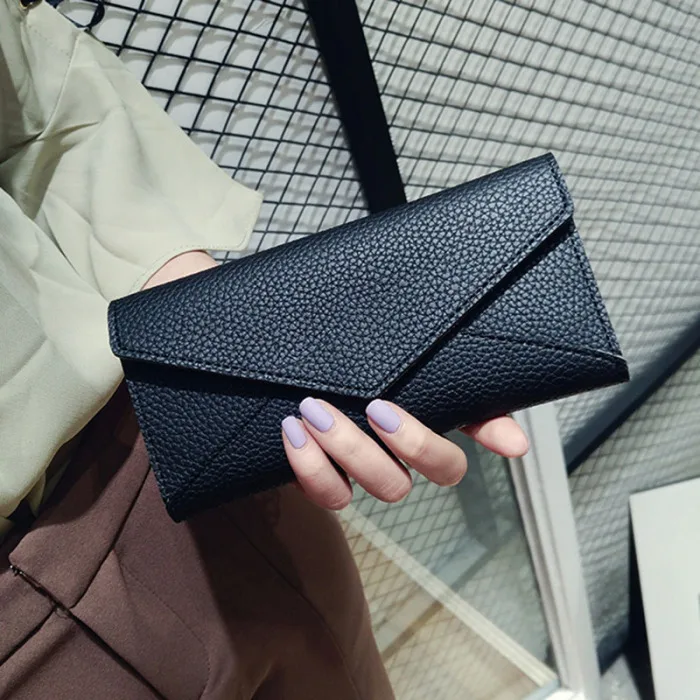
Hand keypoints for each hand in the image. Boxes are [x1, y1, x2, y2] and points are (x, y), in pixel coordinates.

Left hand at [281, 398, 528, 509]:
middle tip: (356, 407)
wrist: (315, 375)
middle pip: (396, 486)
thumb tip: (517, 444)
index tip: (393, 418)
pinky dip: (308, 467)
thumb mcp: (425, 376)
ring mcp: (354, 476)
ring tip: (311, 412)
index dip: (430, 451)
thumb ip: (469, 401)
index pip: (443, 467)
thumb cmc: (379, 371)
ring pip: (356, 492)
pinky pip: (322, 493)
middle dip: (369, 450)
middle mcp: (389, 465)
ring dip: (339, 454)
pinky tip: (294, 432)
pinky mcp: (320, 478)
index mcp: (417, 442)